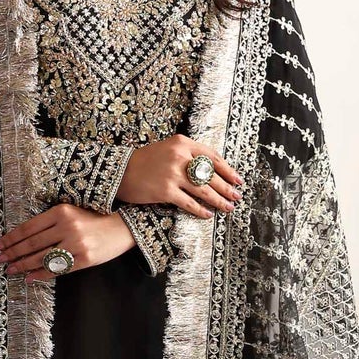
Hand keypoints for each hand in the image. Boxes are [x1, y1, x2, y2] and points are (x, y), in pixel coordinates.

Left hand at [0, 204, 135, 281]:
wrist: (122, 227)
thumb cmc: (93, 219)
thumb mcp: (71, 212)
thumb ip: (50, 222)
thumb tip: (23, 238)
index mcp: (60, 211)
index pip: (29, 227)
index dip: (11, 238)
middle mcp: (67, 226)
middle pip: (32, 243)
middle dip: (13, 253)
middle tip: (0, 260)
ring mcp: (76, 244)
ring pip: (42, 257)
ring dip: (23, 265)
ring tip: (11, 270)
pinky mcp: (84, 259)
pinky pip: (57, 268)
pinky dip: (41, 274)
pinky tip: (29, 278)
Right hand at [115, 134, 244, 215]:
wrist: (120, 172)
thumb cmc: (145, 161)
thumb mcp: (168, 149)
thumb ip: (188, 155)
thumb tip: (211, 170)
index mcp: (182, 143)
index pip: (212, 157)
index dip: (228, 170)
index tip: (238, 179)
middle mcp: (180, 156)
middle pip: (211, 175)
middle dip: (227, 188)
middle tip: (237, 196)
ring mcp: (173, 174)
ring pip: (203, 190)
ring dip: (218, 201)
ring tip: (228, 208)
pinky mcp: (166, 191)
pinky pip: (189, 203)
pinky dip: (200, 210)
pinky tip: (208, 215)